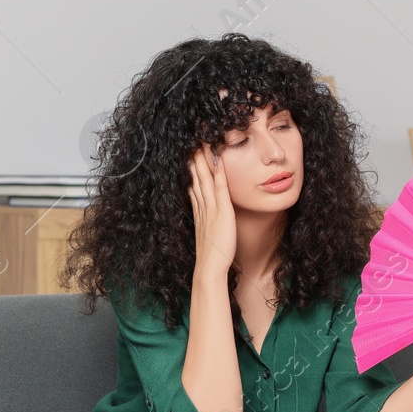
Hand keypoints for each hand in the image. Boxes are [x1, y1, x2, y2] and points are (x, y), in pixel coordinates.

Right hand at [187, 145, 235, 278]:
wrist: (209, 269)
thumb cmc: (211, 257)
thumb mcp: (208, 236)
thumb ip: (207, 225)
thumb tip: (209, 218)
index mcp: (199, 212)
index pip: (194, 186)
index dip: (192, 170)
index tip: (189, 155)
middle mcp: (203, 208)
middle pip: (197, 178)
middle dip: (194, 160)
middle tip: (192, 142)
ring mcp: (211, 209)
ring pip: (205, 179)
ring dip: (203, 160)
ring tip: (201, 143)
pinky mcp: (223, 212)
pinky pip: (221, 188)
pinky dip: (219, 173)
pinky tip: (219, 159)